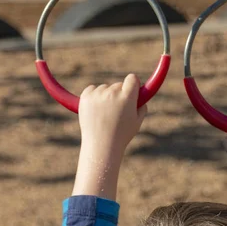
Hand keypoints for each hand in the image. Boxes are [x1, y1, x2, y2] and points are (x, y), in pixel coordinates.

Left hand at [73, 74, 146, 199]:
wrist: (101, 146)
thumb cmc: (121, 135)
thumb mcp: (137, 122)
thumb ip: (141, 106)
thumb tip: (140, 94)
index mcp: (127, 98)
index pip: (132, 79)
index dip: (133, 84)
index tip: (133, 89)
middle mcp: (112, 93)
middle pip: (118, 85)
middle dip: (119, 94)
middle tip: (117, 111)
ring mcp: (98, 94)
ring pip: (104, 88)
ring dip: (106, 97)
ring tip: (105, 116)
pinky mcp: (85, 96)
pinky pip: (92, 89)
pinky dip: (94, 97)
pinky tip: (96, 111)